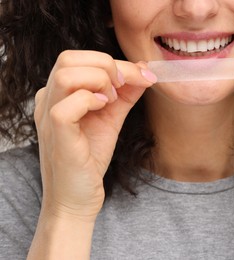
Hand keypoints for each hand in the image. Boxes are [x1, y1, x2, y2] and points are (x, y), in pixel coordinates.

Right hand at [34, 50, 154, 220]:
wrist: (78, 198)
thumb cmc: (90, 159)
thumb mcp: (111, 118)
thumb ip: (125, 94)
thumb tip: (144, 70)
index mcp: (59, 93)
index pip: (80, 59)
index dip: (114, 61)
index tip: (143, 75)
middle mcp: (48, 99)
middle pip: (69, 58)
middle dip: (107, 65)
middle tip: (123, 86)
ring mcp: (48, 116)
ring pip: (66, 74)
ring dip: (99, 81)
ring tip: (112, 100)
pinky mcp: (57, 134)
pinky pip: (67, 104)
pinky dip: (91, 100)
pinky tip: (104, 109)